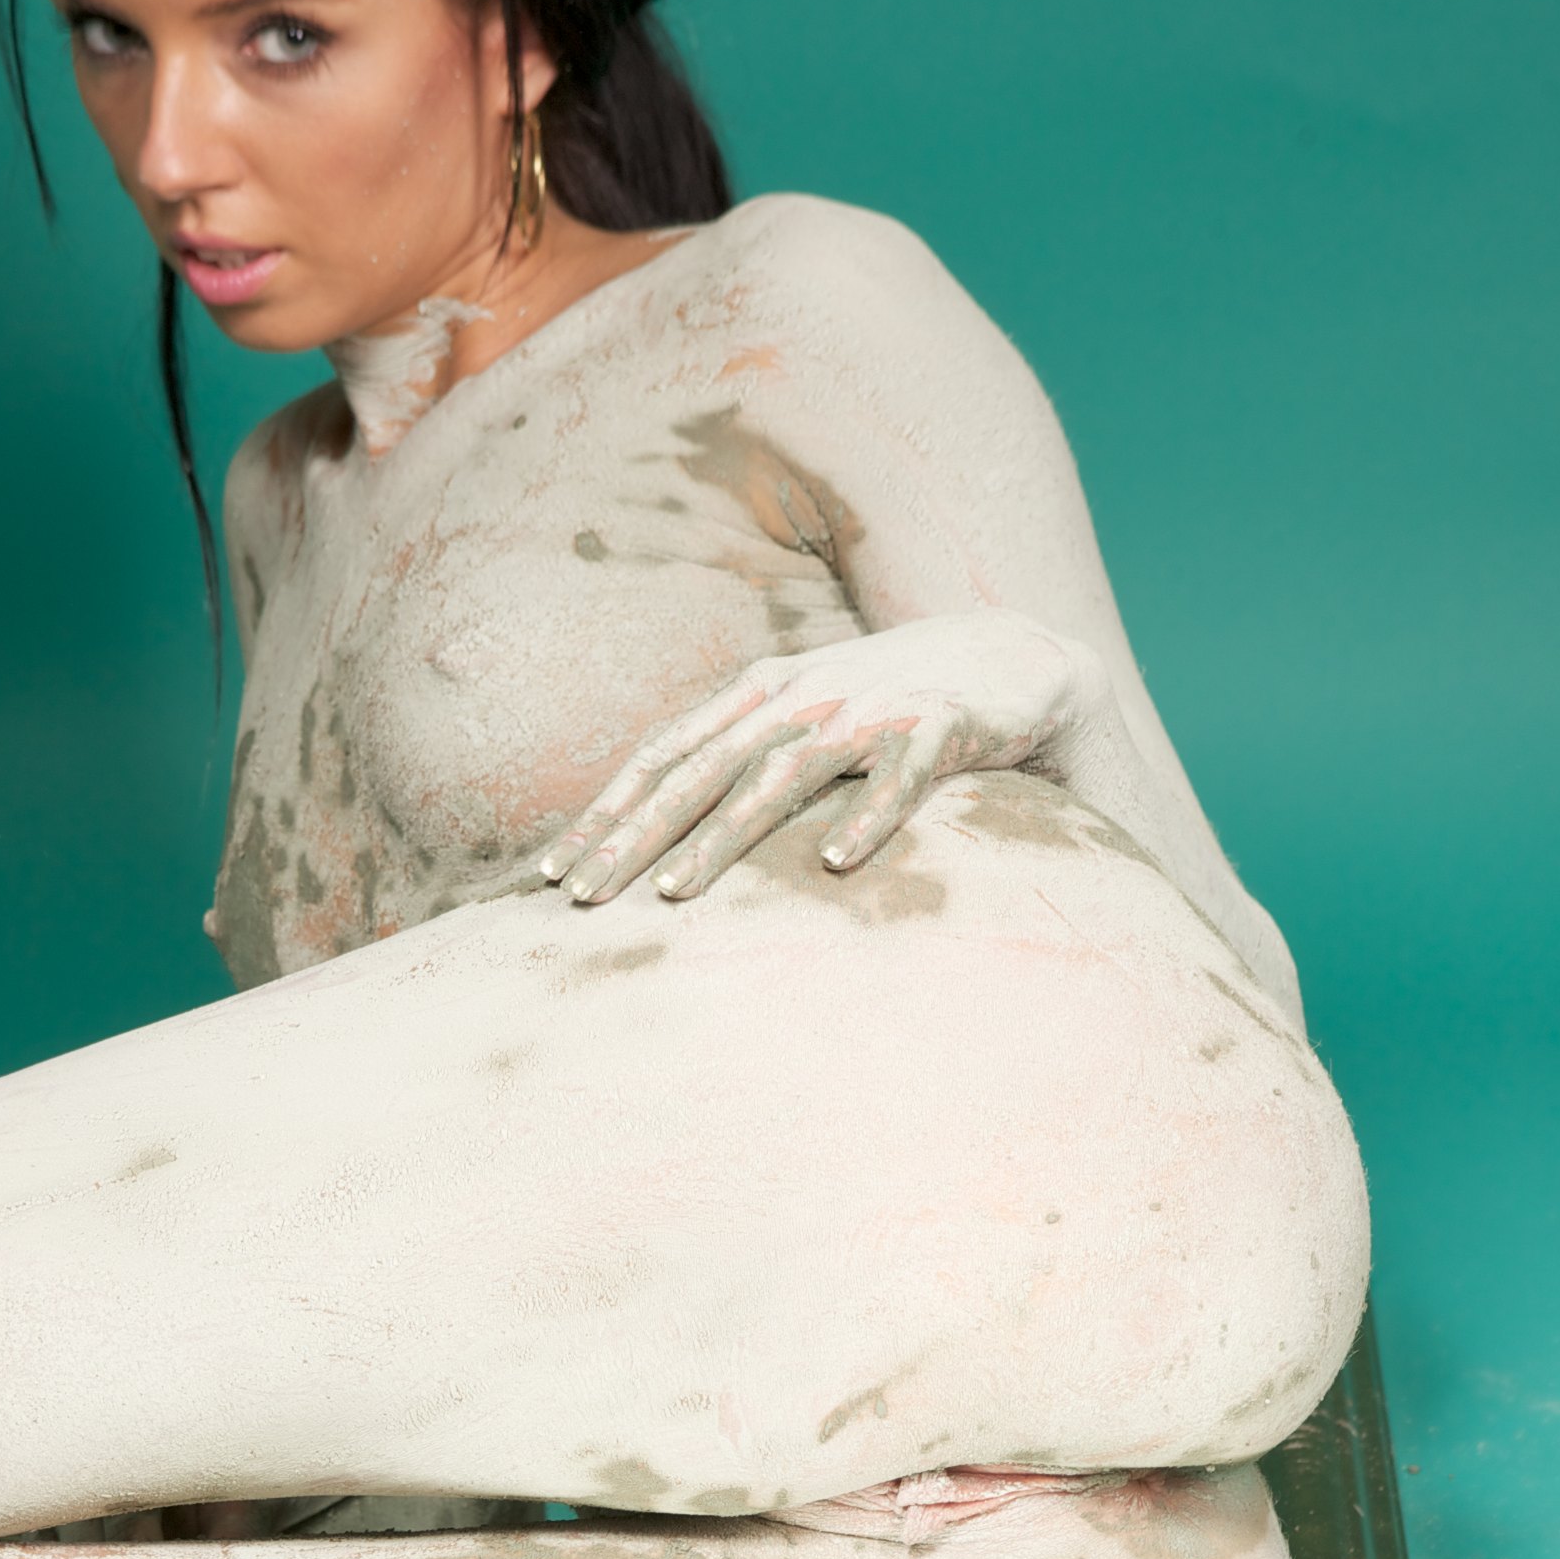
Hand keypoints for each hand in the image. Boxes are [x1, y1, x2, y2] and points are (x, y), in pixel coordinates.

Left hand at [536, 609, 1102, 906]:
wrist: (1009, 660)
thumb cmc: (887, 706)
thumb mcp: (801, 721)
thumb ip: (737, 759)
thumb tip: (652, 826)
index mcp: (757, 696)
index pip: (662, 756)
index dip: (604, 812)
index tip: (550, 874)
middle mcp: (801, 696)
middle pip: (700, 771)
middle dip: (634, 836)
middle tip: (581, 898)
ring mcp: (868, 708)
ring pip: (782, 776)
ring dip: (723, 837)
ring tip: (674, 894)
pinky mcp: (938, 726)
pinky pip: (899, 777)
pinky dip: (869, 818)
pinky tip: (838, 864)